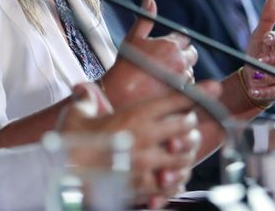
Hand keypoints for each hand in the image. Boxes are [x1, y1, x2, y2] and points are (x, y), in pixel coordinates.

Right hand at [60, 81, 221, 208]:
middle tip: (183, 126)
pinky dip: (174, 180)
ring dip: (184, 154)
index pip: (174, 101)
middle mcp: (145, 139)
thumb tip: (82, 90)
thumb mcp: (75, 115)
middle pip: (186, 127)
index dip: (197, 92)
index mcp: (133, 117)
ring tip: (177, 153)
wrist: (61, 177)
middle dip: (188, 125)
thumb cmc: (67, 144)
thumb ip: (85, 100)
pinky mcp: (142, 186)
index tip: (213, 87)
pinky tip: (168, 176)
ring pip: (184, 157)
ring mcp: (146, 164)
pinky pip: (171, 184)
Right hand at [101, 0, 198, 106]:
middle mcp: (180, 61)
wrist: (120, 94)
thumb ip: (145, 18)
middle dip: (183, 55)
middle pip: (192, 53)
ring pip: (191, 71)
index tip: (168, 47)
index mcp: (170, 45)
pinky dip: (182, 87)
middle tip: (168, 61)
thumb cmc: (125, 66)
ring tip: (164, 76)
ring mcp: (183, 78)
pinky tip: (167, 87)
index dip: (177, 41)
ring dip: (182, 72)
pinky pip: (190, 88)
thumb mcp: (133, 38)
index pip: (185, 37)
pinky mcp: (183, 94)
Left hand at [241, 0, 274, 104]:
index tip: (265, 37)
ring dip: (267, 76)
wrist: (251, 78)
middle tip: (260, 59)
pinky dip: (263, 92)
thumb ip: (267, 19)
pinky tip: (253, 90)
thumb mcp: (258, 36)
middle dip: (273, 58)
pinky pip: (274, 91)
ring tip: (254, 76)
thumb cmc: (258, 53)